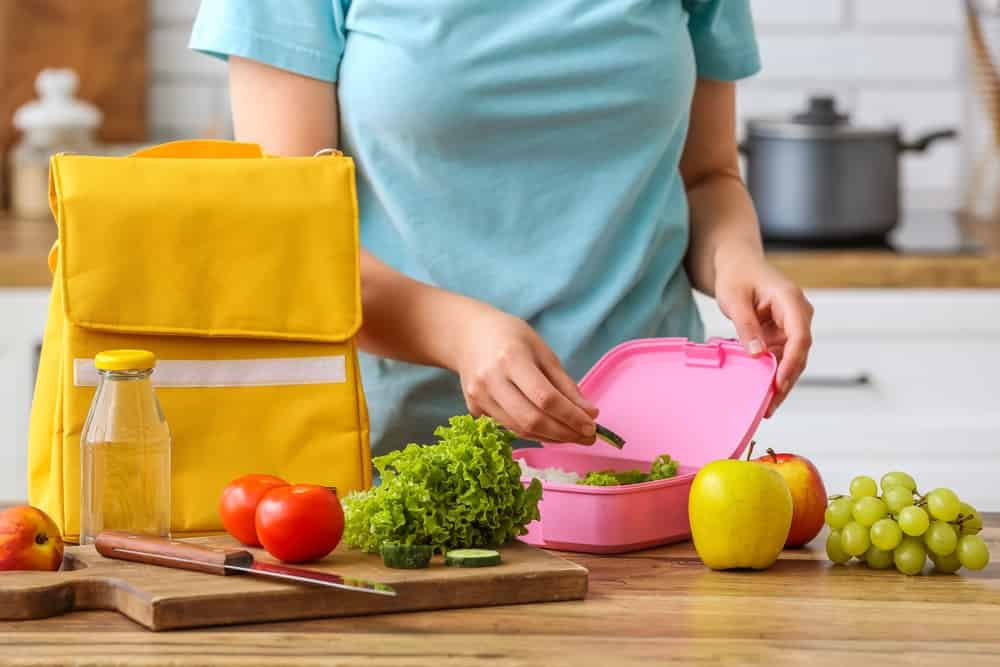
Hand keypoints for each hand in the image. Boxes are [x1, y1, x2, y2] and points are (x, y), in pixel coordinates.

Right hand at [454, 306, 598, 443]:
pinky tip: (550, 430)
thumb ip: (565, 384)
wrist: (467, 335)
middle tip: (587, 437)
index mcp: (511, 358)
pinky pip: (509, 427)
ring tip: (573, 435)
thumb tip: (589, 414)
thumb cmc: (510, 337)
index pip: (545, 398)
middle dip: (564, 434)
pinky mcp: (473, 408)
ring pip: (520, 429)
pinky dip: (533, 432)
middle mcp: (491, 380)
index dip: (571, 416)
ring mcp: (478, 396)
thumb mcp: (542, 351)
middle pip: (531, 420)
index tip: (591, 425)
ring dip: (551, 437)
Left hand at [714, 258, 813, 416]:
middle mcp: (798, 314)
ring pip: (792, 359)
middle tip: (770, 407)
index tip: (779, 385)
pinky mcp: (782, 334)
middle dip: (786, 381)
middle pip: (799, 353)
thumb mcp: (734, 299)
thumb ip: (746, 326)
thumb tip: (756, 354)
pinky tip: (762, 393)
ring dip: (779, 382)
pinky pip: (781, 357)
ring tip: (765, 407)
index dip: (791, 364)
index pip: (800, 337)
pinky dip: (772, 374)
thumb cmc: (736, 275)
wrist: (738, 264)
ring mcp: (791, 325)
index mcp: (790, 300)